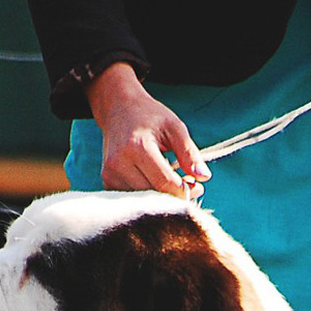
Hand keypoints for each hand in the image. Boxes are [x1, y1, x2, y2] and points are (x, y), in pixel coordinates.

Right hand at [84, 63, 209, 199]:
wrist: (118, 109)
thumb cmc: (149, 116)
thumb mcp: (174, 127)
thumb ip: (189, 152)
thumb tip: (203, 177)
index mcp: (138, 147)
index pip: (165, 182)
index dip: (185, 190)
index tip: (198, 187)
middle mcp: (119, 163)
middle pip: (154, 195)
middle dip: (175, 196)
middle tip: (191, 186)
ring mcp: (110, 174)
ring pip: (143, 201)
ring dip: (162, 197)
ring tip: (174, 182)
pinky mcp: (107, 181)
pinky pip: (133, 199)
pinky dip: (148, 195)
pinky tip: (156, 182)